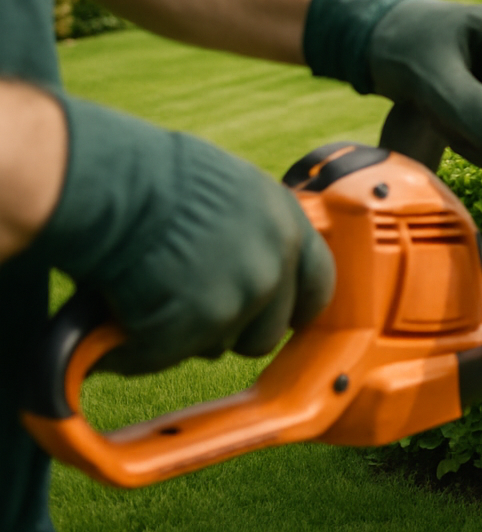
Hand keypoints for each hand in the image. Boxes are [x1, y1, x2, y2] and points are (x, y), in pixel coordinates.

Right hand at [32, 97, 335, 374]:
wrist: (113, 183)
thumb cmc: (156, 175)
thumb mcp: (231, 190)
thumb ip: (254, 229)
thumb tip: (250, 259)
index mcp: (288, 224)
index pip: (318, 283)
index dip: (295, 306)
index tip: (281, 317)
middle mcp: (274, 264)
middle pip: (269, 332)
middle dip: (234, 331)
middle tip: (192, 310)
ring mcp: (239, 298)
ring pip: (220, 347)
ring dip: (189, 337)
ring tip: (154, 299)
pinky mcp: (197, 326)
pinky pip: (168, 355)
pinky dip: (141, 347)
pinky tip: (123, 315)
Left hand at [368, 0, 481, 167]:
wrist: (365, 36)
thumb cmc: (395, 50)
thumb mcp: (431, 81)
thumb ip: (471, 112)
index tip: (480, 135)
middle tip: (451, 124)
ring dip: (477, 129)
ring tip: (440, 117)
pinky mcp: (481, 82)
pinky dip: (467, 128)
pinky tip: (442, 119)